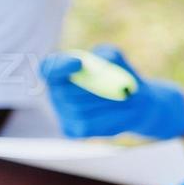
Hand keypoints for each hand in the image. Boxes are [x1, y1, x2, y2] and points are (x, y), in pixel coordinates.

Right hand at [41, 45, 183, 139]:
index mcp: (60, 71)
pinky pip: (89, 123)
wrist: (135, 104)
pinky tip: (114, 112)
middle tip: (114, 88)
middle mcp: (56, 92)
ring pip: (80, 108)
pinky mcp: (74, 129)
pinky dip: (107, 116)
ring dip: (104, 102)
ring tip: (119, 98)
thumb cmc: (121, 76)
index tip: (78, 63)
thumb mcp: (118, 60)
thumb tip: (102, 58)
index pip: (48, 68)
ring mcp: (63, 113)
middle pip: (66, 91)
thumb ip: (108, 55)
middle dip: (91, 88)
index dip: (59, 66)